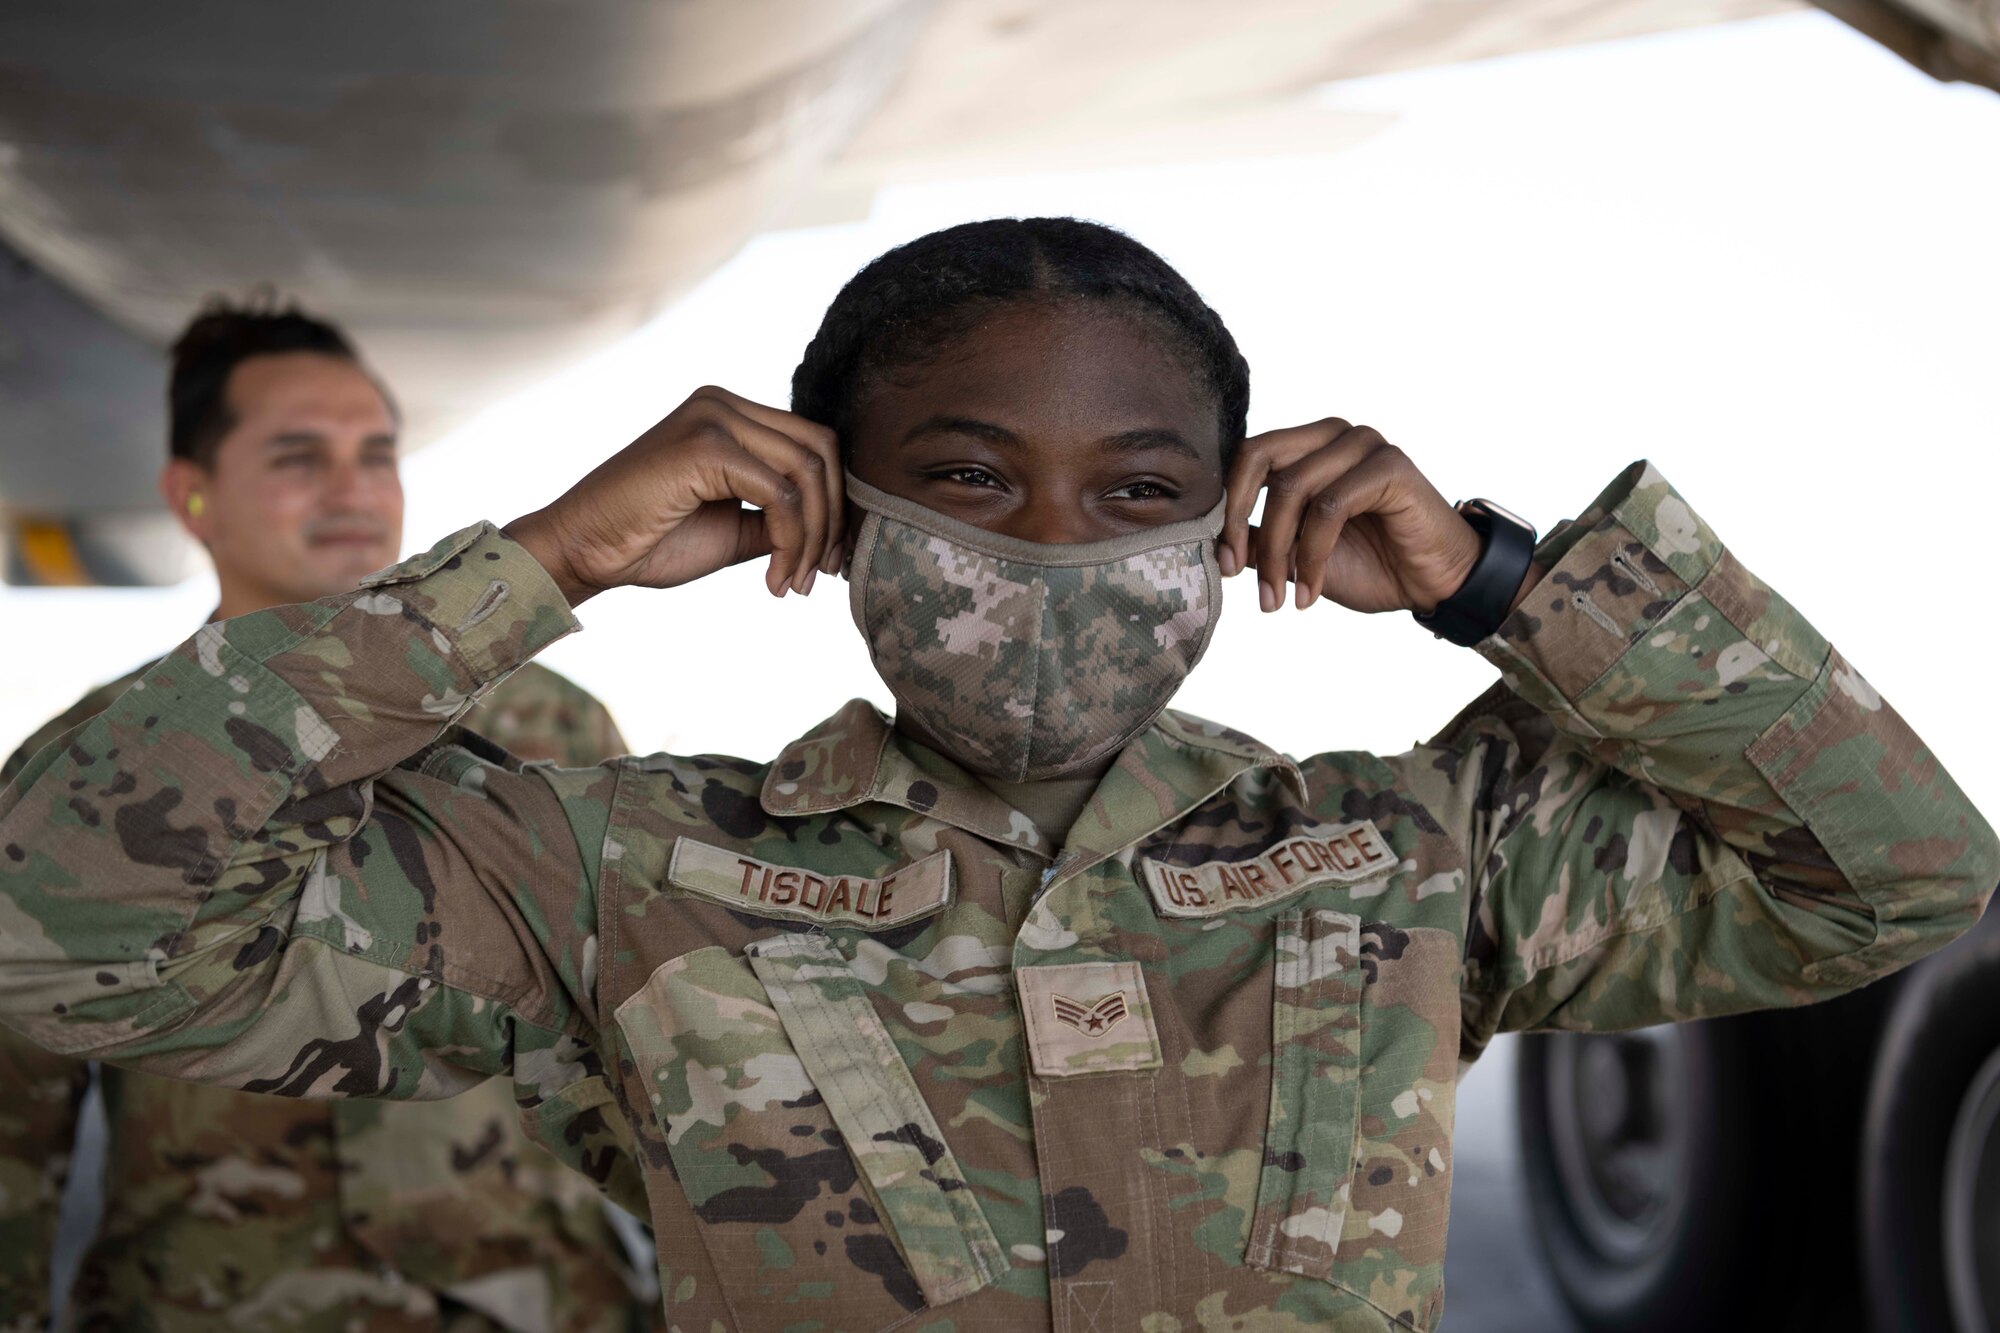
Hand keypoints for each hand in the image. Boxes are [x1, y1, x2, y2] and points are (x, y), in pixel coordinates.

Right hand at [502, 388, 841, 606]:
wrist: (583, 552)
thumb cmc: (648, 542)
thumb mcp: (735, 528)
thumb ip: (780, 517)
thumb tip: (832, 529)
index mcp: (729, 414)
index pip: (812, 444)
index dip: (834, 504)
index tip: (829, 562)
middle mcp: (723, 403)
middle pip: (821, 449)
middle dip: (833, 519)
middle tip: (822, 576)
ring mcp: (713, 417)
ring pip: (807, 471)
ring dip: (813, 538)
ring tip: (794, 583)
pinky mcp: (705, 446)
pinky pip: (780, 495)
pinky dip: (790, 543)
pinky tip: (773, 580)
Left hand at [1220, 419, 1483, 614]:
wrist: (1433, 584)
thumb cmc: (1370, 565)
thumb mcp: (1296, 555)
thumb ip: (1257, 538)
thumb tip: (1208, 539)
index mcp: (1308, 446)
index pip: (1247, 456)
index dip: (1224, 508)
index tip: (1224, 563)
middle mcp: (1333, 435)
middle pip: (1259, 458)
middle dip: (1240, 522)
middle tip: (1239, 573)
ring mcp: (1363, 444)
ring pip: (1291, 489)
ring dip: (1276, 552)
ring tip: (1277, 598)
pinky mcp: (1389, 465)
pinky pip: (1328, 508)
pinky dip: (1312, 557)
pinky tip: (1310, 593)